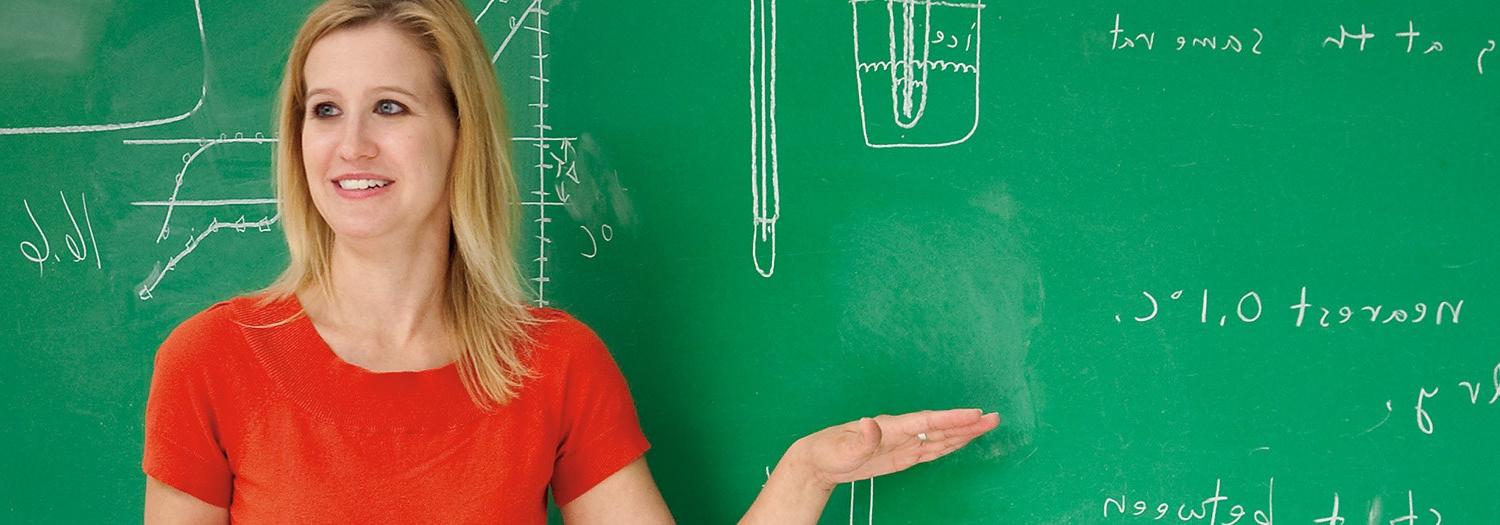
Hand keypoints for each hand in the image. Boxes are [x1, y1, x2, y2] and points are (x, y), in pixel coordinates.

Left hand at [791, 408, 1000, 488]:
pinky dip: (949, 445)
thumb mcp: (843, 448)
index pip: (927, 422)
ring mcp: (903, 443)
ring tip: (987, 426)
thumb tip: (871, 423)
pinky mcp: (902, 455)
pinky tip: (962, 441)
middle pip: (940, 427)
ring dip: (963, 433)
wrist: (820, 459)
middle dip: (967, 423)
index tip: (974, 414)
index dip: (952, 418)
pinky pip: (931, 449)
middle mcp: (901, 432)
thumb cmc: (829, 450)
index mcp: (890, 427)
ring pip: (940, 437)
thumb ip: (861, 437)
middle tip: (994, 418)